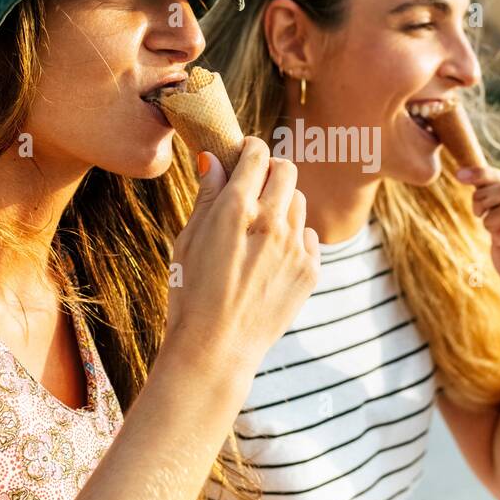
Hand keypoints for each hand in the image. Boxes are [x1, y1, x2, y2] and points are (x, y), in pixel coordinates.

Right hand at [167, 137, 319, 373]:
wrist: (217, 349)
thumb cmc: (191, 294)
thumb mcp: (188, 240)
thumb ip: (208, 196)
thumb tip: (215, 158)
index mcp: (237, 209)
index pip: (258, 154)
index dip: (250, 149)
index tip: (244, 155)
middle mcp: (272, 222)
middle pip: (287, 170)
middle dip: (271, 171)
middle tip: (255, 186)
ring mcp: (295, 247)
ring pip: (299, 203)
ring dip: (283, 205)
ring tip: (260, 230)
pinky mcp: (310, 270)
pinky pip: (310, 238)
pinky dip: (295, 239)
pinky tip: (272, 258)